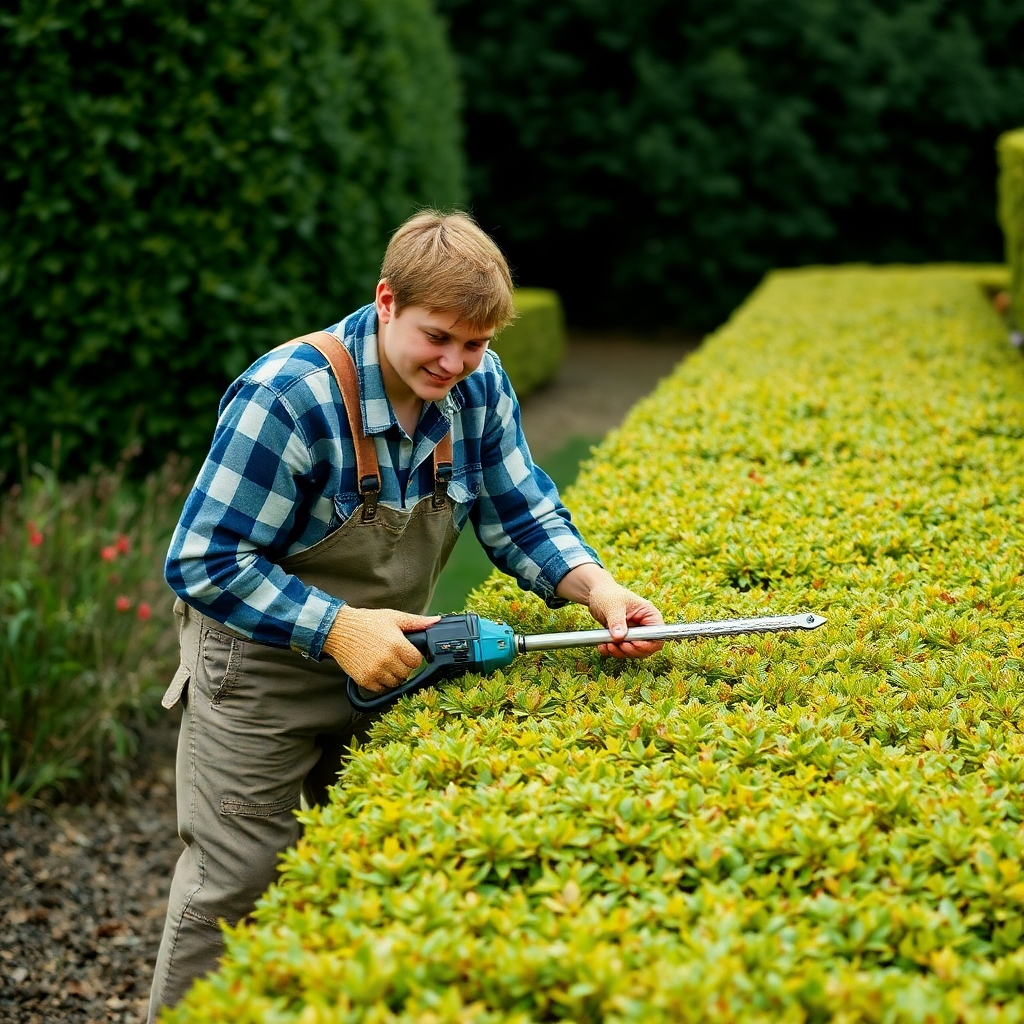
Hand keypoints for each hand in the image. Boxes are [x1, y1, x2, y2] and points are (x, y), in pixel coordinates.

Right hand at [323, 605, 439, 692]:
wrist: (338, 630)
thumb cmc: (367, 622)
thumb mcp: (393, 617)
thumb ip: (416, 622)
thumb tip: (435, 621)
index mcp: (397, 644)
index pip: (416, 661)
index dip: (413, 657)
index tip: (406, 653)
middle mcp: (388, 660)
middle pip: (407, 673)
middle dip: (403, 666)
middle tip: (394, 657)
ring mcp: (376, 671)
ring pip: (395, 683)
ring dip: (393, 676)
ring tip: (385, 663)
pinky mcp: (365, 680)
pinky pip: (381, 689)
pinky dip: (381, 682)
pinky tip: (376, 670)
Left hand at [556, 564, 663, 659]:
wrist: (595, 594)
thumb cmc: (607, 593)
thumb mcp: (612, 605)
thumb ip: (617, 621)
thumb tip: (619, 637)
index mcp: (648, 613)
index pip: (658, 633)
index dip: (648, 643)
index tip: (633, 643)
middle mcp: (644, 625)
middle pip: (647, 647)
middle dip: (632, 650)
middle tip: (618, 646)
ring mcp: (634, 633)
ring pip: (634, 651)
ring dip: (620, 652)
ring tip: (608, 645)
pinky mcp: (623, 638)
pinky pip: (621, 651)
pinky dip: (612, 651)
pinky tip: (603, 646)